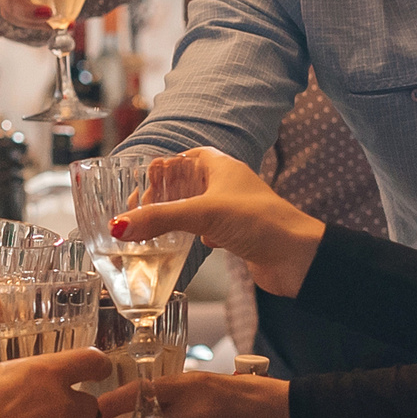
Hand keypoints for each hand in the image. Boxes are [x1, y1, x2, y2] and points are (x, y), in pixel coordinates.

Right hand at [112, 149, 324, 297]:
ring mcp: (229, 210)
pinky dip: (188, 237)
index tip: (135, 191)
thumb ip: (160, 218)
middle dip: (159, 200)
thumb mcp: (203, 214)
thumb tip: (119, 225)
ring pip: (191, 210)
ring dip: (171, 220)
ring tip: (147, 232)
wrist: (297, 257)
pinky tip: (179, 246)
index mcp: (218, 165)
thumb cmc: (260, 221)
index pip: (179, 160)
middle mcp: (223, 184)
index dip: (156, 174)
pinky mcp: (233, 234)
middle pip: (181, 186)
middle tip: (135, 216)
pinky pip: (202, 231)